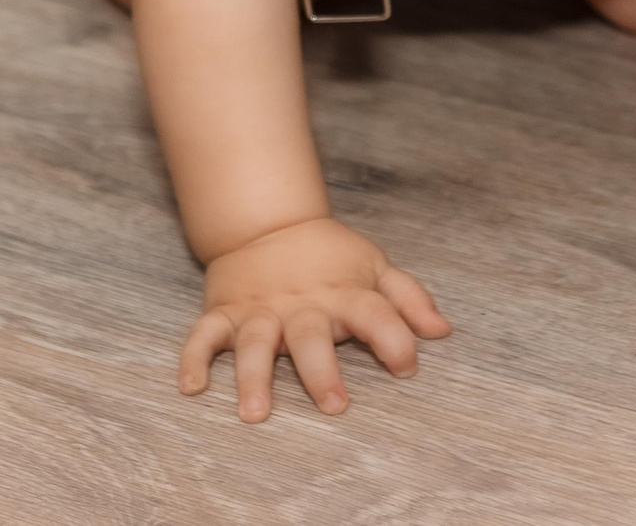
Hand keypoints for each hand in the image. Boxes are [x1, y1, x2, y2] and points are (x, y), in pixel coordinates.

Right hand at [180, 216, 451, 421]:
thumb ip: (409, 298)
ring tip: (254, 413)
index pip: (374, 313)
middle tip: (334, 406)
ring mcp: (259, 309)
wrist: (268, 222)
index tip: (407, 368)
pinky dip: (193, 359)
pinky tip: (192, 388)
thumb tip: (443, 331)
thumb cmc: (329, 256)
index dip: (394, 338)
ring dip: (253, 376)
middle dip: (321, 370)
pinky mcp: (223, 312)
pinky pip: (202, 335)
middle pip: (311, 336)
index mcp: (342, 293)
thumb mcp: (375, 266)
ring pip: (255, 342)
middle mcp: (300, 304)